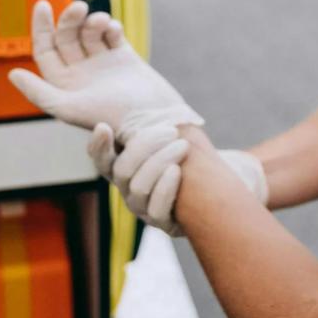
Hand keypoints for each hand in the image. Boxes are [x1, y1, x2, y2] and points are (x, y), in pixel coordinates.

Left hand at [8, 0, 202, 135]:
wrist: (152, 120)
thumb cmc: (109, 117)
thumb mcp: (68, 108)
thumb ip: (39, 93)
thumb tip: (12, 73)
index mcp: (64, 85)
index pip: (45, 50)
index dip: (40, 27)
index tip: (43, 5)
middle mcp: (81, 73)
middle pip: (66, 36)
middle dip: (70, 19)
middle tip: (79, 8)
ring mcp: (103, 64)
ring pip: (89, 31)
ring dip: (92, 21)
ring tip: (101, 22)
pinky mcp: (125, 58)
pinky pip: (112, 34)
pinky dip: (111, 26)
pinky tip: (114, 30)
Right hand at [88, 123, 268, 235]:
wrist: (220, 180)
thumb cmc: (189, 150)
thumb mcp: (170, 132)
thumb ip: (151, 121)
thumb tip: (145, 95)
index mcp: (124, 166)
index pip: (101, 159)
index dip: (98, 146)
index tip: (104, 126)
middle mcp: (128, 189)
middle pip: (122, 170)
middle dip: (145, 146)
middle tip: (170, 130)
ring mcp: (143, 208)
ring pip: (138, 188)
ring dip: (159, 163)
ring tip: (181, 146)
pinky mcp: (163, 223)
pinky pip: (156, 209)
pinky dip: (165, 188)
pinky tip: (177, 171)